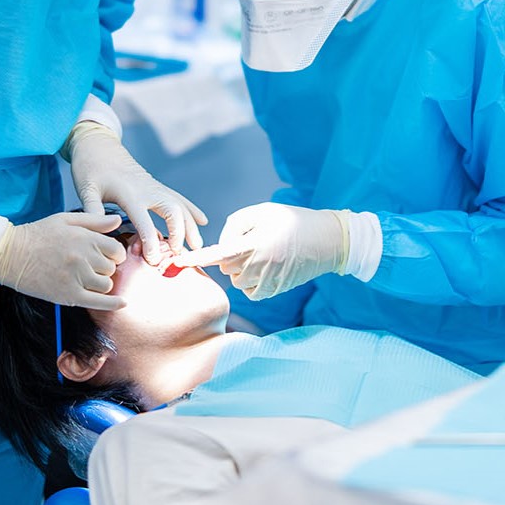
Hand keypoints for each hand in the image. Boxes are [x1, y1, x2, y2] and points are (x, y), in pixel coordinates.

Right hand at [0, 211, 127, 309]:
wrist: (10, 253)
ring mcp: (77, 278)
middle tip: (92, 266)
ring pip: (106, 285)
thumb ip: (94, 220)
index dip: (114, 253)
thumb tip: (117, 220)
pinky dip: (113, 304)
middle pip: (111, 268)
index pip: (116, 249)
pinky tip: (123, 303)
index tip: (106, 255)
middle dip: (105, 267)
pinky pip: (98, 302)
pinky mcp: (68, 296)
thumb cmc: (37, 234)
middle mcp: (83, 258)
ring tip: (88, 278)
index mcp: (85, 238)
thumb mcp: (66, 220)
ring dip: (102, 283)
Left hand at [66, 122, 206, 263]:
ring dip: (191, 225)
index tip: (153, 259)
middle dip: (180, 233)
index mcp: (129, 193)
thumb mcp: (86, 190)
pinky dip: (191, 210)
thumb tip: (101, 234)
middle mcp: (147, 189)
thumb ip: (93, 211)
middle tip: (178, 254)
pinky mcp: (156, 185)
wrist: (98, 144)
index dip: (151, 241)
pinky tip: (203, 221)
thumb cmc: (89, 168)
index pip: (144, 220)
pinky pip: (179, 198)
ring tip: (197, 246)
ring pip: (180, 205)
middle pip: (172, 210)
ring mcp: (154, 186)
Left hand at [173, 203, 349, 299]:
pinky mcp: (272, 292)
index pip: (217, 254)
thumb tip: (221, 244)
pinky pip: (249, 289)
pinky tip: (268, 266)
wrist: (327, 241)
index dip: (196, 258)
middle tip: (254, 239)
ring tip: (264, 252)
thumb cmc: (292, 220)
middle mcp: (258, 266)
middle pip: (225, 265)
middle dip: (231, 254)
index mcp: (253, 243)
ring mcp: (266, 281)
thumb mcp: (262, 212)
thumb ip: (235, 224)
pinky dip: (251, 279)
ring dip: (241, 267)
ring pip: (236, 278)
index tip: (178, 262)